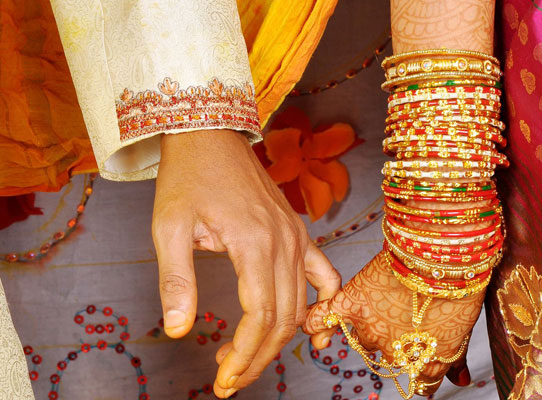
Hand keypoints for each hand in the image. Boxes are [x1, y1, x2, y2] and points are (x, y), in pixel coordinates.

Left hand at [152, 130, 340, 397]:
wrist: (210, 137)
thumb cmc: (187, 179)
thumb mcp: (169, 228)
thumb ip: (176, 280)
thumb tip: (179, 330)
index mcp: (254, 243)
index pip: (259, 316)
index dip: (243, 355)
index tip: (223, 378)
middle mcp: (284, 242)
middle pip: (284, 318)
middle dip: (258, 357)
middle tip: (229, 380)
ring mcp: (296, 237)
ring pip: (301, 304)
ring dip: (280, 340)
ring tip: (248, 360)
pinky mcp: (297, 232)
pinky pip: (324, 275)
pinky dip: (324, 306)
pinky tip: (317, 332)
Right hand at [303, 250, 483, 394]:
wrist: (442, 256)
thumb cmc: (458, 289)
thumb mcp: (463, 333)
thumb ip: (456, 362)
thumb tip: (461, 383)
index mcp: (426, 363)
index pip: (419, 380)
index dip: (419, 363)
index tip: (420, 352)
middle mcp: (396, 354)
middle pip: (388, 355)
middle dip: (396, 338)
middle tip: (404, 312)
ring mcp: (371, 330)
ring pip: (364, 340)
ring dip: (371, 327)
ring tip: (385, 301)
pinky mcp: (353, 305)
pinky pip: (325, 320)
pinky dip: (317, 323)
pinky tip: (312, 326)